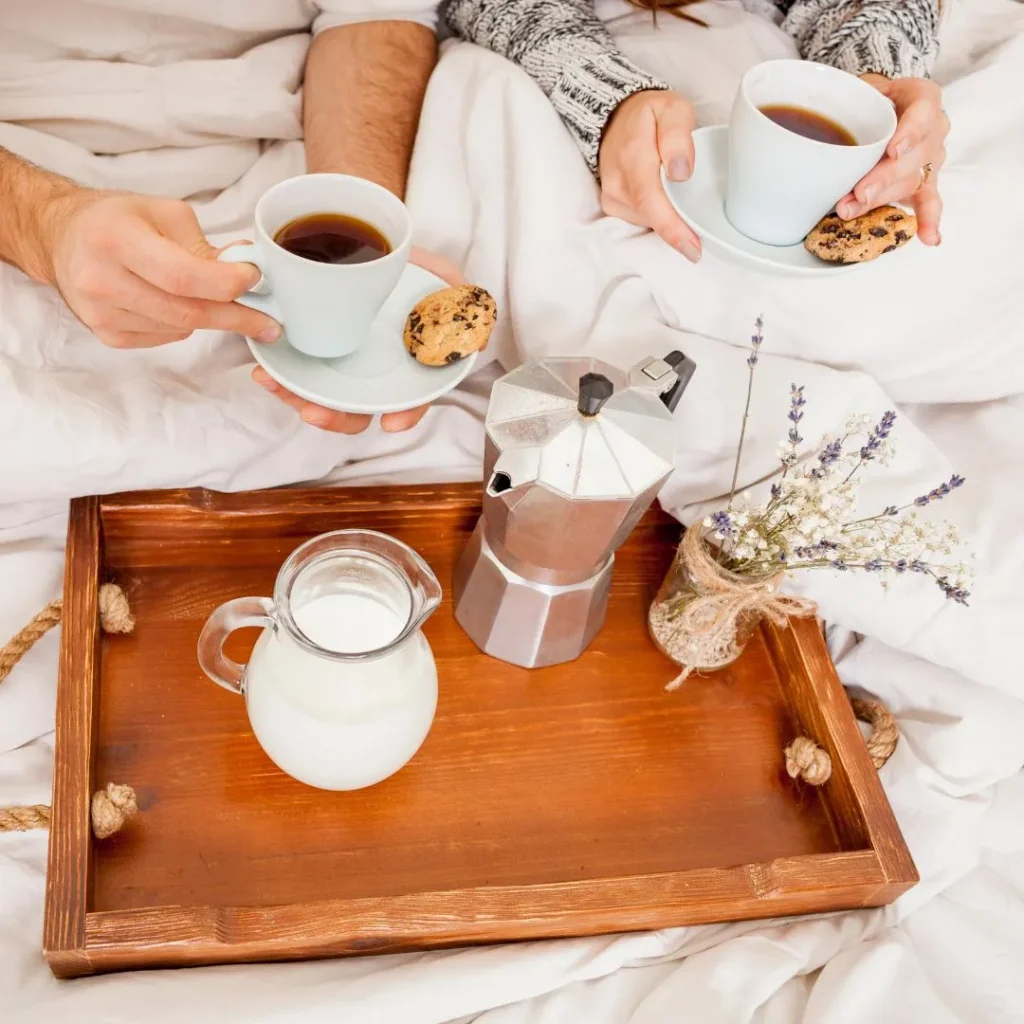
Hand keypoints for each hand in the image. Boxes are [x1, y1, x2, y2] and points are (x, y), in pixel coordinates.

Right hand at [45, 189, 281, 346]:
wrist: (62, 238)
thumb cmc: (117, 220)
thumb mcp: (163, 214)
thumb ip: (204, 245)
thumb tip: (245, 269)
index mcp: (116, 239)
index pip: (182, 276)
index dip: (226, 284)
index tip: (254, 280)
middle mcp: (102, 280)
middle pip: (186, 311)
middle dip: (235, 316)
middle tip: (268, 322)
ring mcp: (102, 314)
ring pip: (180, 327)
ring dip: (209, 316)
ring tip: (213, 297)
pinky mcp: (107, 336)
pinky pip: (166, 337)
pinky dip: (183, 323)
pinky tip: (172, 302)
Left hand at [253, 246, 469, 432]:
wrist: (370, 235)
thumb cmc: (410, 266)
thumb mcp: (443, 279)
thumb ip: (463, 306)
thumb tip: (477, 339)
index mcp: (405, 366)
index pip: (410, 401)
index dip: (405, 415)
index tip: (391, 422)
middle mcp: (374, 373)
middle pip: (358, 411)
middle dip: (334, 418)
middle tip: (312, 411)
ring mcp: (342, 364)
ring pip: (320, 398)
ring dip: (296, 399)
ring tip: (272, 384)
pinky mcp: (311, 349)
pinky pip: (294, 373)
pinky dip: (279, 377)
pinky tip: (263, 371)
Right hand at [598, 89, 701, 262]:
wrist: (616, 119)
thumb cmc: (650, 115)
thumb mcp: (672, 108)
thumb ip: (678, 135)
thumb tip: (680, 173)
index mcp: (633, 155)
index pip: (650, 198)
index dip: (672, 227)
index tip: (692, 246)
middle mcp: (617, 181)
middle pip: (651, 216)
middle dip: (677, 231)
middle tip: (698, 242)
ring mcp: (612, 196)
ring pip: (647, 220)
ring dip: (669, 220)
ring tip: (683, 206)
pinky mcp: (612, 206)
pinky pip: (641, 220)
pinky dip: (658, 217)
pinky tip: (666, 204)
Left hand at [837, 75, 948, 245]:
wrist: (882, 107)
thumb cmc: (869, 98)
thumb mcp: (859, 88)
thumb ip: (845, 103)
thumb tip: (811, 125)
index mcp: (922, 98)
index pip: (923, 112)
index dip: (910, 131)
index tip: (893, 149)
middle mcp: (933, 129)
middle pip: (912, 157)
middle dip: (883, 178)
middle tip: (858, 193)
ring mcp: (930, 158)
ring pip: (910, 182)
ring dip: (879, 199)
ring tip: (850, 209)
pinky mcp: (924, 182)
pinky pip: (929, 201)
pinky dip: (927, 219)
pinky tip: (928, 237)